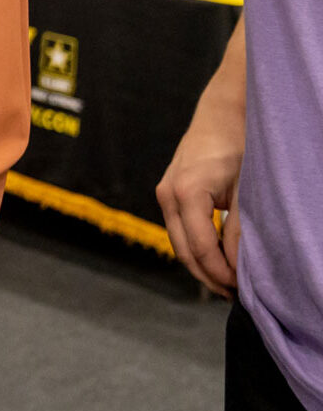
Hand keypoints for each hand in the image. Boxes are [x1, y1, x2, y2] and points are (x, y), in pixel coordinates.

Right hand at [157, 112, 243, 296]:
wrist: (220, 115)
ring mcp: (164, 194)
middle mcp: (167, 196)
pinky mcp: (168, 193)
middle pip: (183, 250)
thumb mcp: (245, 190)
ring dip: (201, 265)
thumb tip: (237, 268)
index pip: (201, 248)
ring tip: (228, 282)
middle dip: (208, 277)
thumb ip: (239, 230)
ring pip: (179, 243)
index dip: (221, 273)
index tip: (243, 290)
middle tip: (235, 296)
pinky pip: (180, 230)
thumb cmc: (237, 146)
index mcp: (186, 193)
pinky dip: (196, 248)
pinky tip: (217, 258)